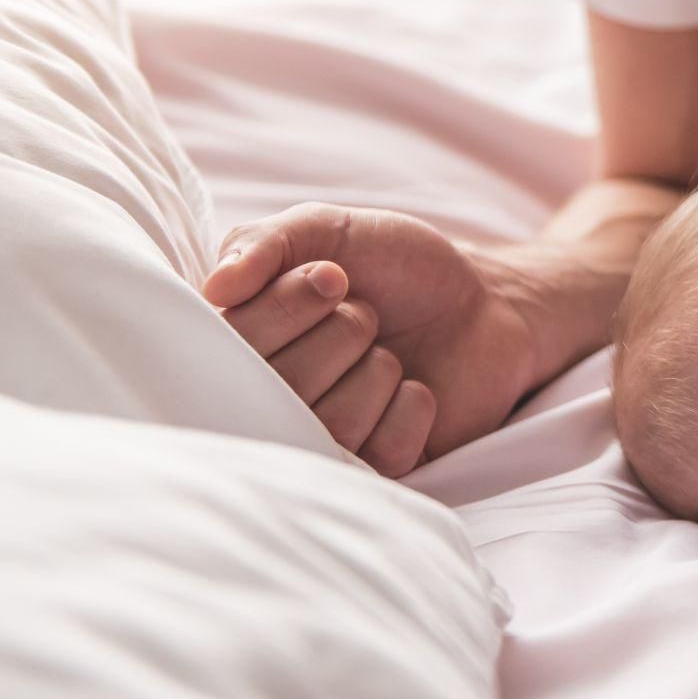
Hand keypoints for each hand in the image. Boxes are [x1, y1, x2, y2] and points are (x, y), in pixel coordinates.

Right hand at [203, 205, 542, 471]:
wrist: (481, 299)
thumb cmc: (393, 264)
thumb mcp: (327, 229)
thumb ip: (264, 243)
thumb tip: (215, 287)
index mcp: (242, 345)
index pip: (232, 345)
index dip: (291, 304)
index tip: (335, 277)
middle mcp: (270, 402)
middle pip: (282, 387)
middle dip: (344, 331)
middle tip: (368, 314)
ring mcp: (322, 441)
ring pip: (333, 424)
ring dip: (379, 370)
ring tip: (389, 352)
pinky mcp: (375, 468)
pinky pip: (382, 451)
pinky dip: (412, 405)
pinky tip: (416, 387)